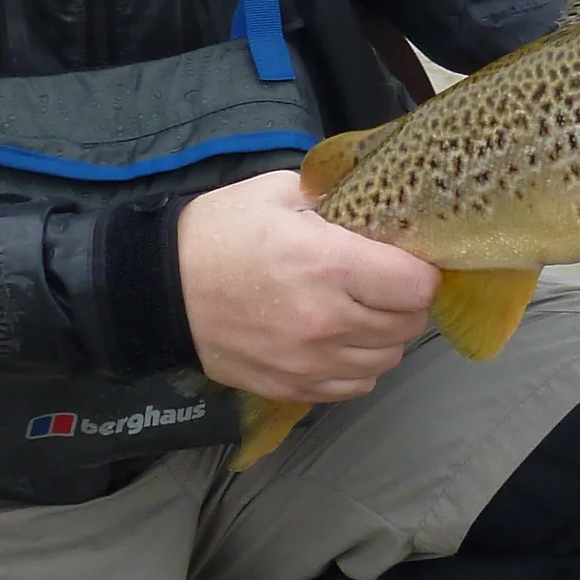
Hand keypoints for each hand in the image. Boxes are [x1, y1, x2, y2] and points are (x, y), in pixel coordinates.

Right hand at [178, 168, 439, 402]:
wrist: (159, 288)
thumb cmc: (220, 231)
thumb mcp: (278, 191)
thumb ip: (336, 198)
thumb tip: (381, 209)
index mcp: (330, 265)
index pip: (417, 286)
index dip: (419, 270)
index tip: (404, 259)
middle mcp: (328, 322)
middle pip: (408, 325)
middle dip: (404, 302)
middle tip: (383, 283)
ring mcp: (310, 363)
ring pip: (387, 360)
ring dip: (384, 336)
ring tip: (360, 312)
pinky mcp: (292, 388)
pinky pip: (355, 387)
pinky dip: (357, 366)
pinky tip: (338, 341)